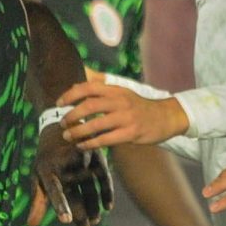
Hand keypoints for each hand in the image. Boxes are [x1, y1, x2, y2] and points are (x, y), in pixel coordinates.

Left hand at [29, 124, 111, 225]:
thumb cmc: (46, 162)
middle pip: (75, 194)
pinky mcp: (96, 157)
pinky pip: (103, 178)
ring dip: (93, 206)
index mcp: (47, 170)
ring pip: (90, 188)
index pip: (54, 191)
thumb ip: (37, 203)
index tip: (66, 220)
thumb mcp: (38, 179)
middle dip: (80, 213)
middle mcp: (65, 164)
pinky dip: (106, 193)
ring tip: (94, 221)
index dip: (60, 206)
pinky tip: (108, 207)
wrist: (59, 131)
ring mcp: (82, 160)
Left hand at [57, 79, 187, 149]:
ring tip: (67, 136)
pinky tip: (82, 146)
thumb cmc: (139, 106)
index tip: (59, 103)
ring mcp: (126, 118)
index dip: (71, 94)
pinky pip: (106, 139)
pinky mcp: (131, 133)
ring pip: (96, 124)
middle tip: (62, 123)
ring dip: (78, 131)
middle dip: (72, 114)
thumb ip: (102, 87)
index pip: (89, 87)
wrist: (166, 117)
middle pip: (90, 105)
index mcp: (116, 90)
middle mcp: (120, 101)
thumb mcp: (122, 92)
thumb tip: (78, 80)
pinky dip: (91, 143)